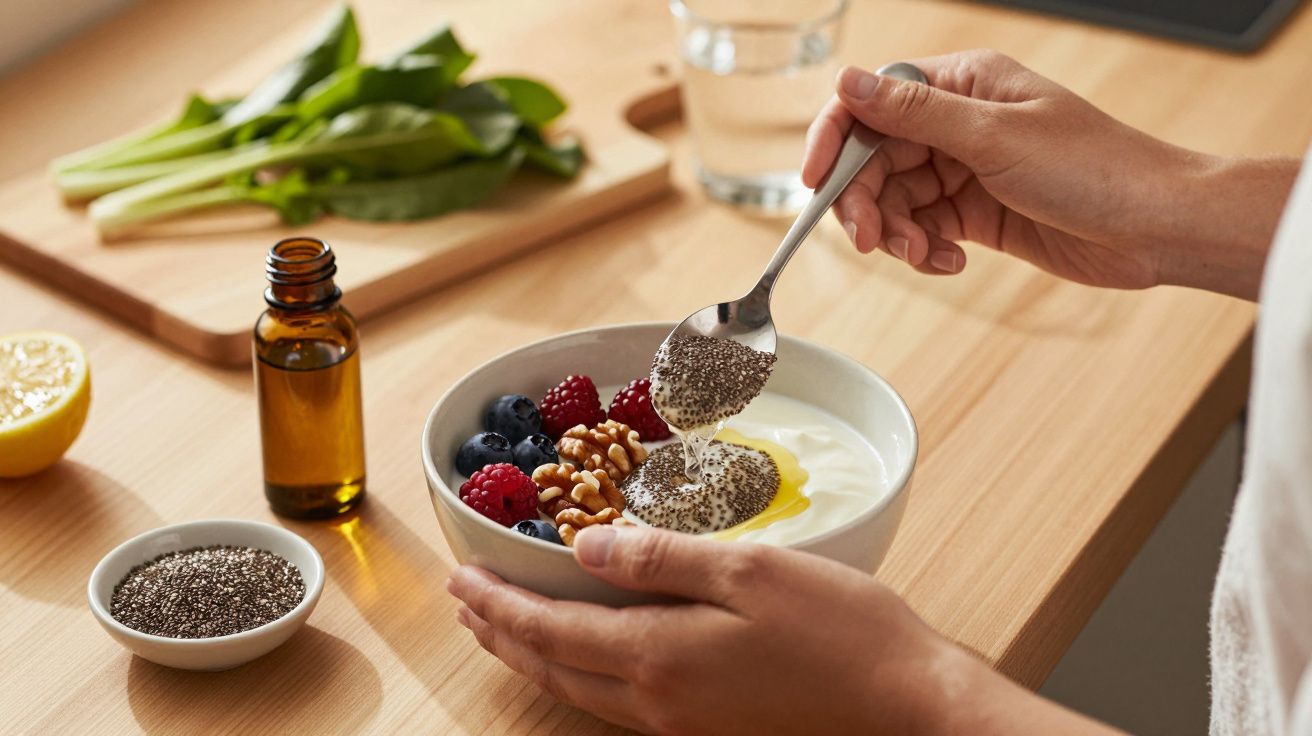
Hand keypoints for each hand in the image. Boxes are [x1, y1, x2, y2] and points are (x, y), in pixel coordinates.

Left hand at [447, 525, 1117, 734]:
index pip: (550, 628)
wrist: (906, 702)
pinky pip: (615, 703)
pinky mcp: (709, 727)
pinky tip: (584, 658)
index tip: (459, 577)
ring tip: (503, 629)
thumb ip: (662, 560)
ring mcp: (683, 721)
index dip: (498, 603)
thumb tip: (588, 548)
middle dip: (500, 633)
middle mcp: (658, 700)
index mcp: (660, 656)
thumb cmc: (841, 629)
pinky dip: (577, 674)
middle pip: (552, 667)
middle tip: (463, 604)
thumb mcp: (751, 570)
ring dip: (532, 656)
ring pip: (579, 690)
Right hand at [804, 50, 1295, 298]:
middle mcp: (957, 124)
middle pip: (874, 160)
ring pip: (895, 201)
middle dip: (866, 203)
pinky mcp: (975, 213)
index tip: (814, 181)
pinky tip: (949, 261)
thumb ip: (913, 114)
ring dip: (898, 234)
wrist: (1156, 227)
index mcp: (961, 85)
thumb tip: (847, 81)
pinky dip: (924, 250)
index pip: (872, 103)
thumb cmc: (1096, 168)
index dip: (835, 140)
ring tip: (924, 256)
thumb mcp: (994, 138)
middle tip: (873, 241)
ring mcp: (965, 169)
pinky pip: (923, 229)